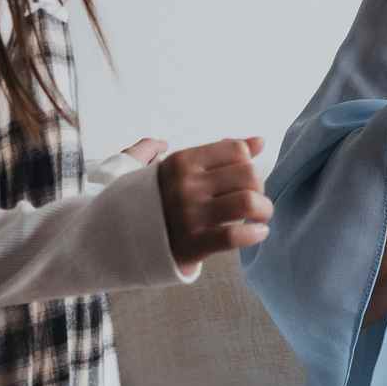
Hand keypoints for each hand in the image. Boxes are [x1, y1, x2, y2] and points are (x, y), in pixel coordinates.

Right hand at [142, 135, 268, 263]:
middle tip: (254, 199)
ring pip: (247, 202)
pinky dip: (254, 234)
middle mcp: (186, 185)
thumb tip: (259, 141)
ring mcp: (189, 215)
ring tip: (260, 216)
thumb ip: (218, 151)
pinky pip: (234, 236)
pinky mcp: (193, 244)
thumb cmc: (157, 199)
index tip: (242, 178)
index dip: (247, 164)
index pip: (236, 150)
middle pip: (248, 175)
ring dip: (263, 209)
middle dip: (259, 187)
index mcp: (182, 161)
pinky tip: (258, 233)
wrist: (123, 236)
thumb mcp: (179, 167)